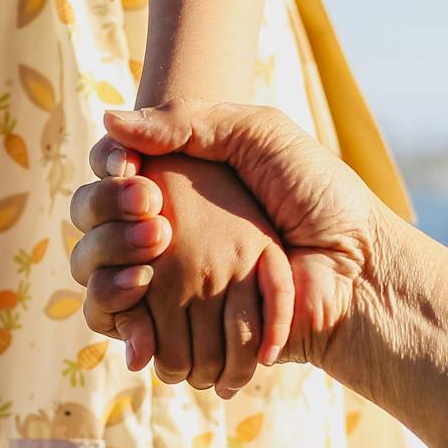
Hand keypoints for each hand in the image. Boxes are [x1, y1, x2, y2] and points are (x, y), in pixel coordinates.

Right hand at [71, 100, 390, 374]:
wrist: (355, 273)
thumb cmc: (321, 198)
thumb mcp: (261, 135)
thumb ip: (188, 121)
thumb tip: (110, 117)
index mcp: (182, 180)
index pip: (113, 166)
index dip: (108, 163)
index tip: (125, 165)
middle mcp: (165, 229)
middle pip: (91, 215)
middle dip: (105, 207)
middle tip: (151, 207)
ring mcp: (164, 281)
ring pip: (93, 266)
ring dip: (106, 255)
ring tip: (151, 251)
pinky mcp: (171, 330)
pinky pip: (117, 322)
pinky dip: (116, 306)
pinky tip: (139, 290)